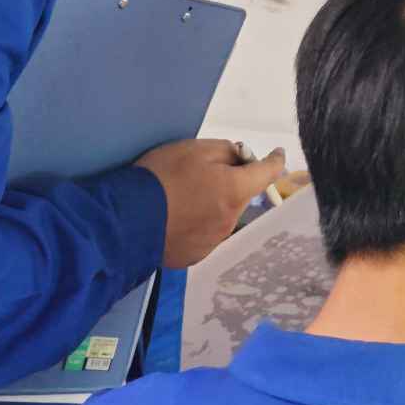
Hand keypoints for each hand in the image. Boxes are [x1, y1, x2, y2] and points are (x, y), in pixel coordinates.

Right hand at [136, 138, 285, 268]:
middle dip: (232, 182)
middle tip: (206, 172)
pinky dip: (198, 223)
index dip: (275, 160)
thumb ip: (225, 151)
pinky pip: (205, 233)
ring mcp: (213, 242)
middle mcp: (230, 220)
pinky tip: (176, 218)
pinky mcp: (194, 255)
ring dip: (214, 204)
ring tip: (184, 197)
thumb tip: (239, 159)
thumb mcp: (193, 149)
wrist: (126, 220)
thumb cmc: (162, 177)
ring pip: (222, 215)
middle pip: (240, 195)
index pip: (267, 173)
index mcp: (234, 191)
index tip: (278, 154)